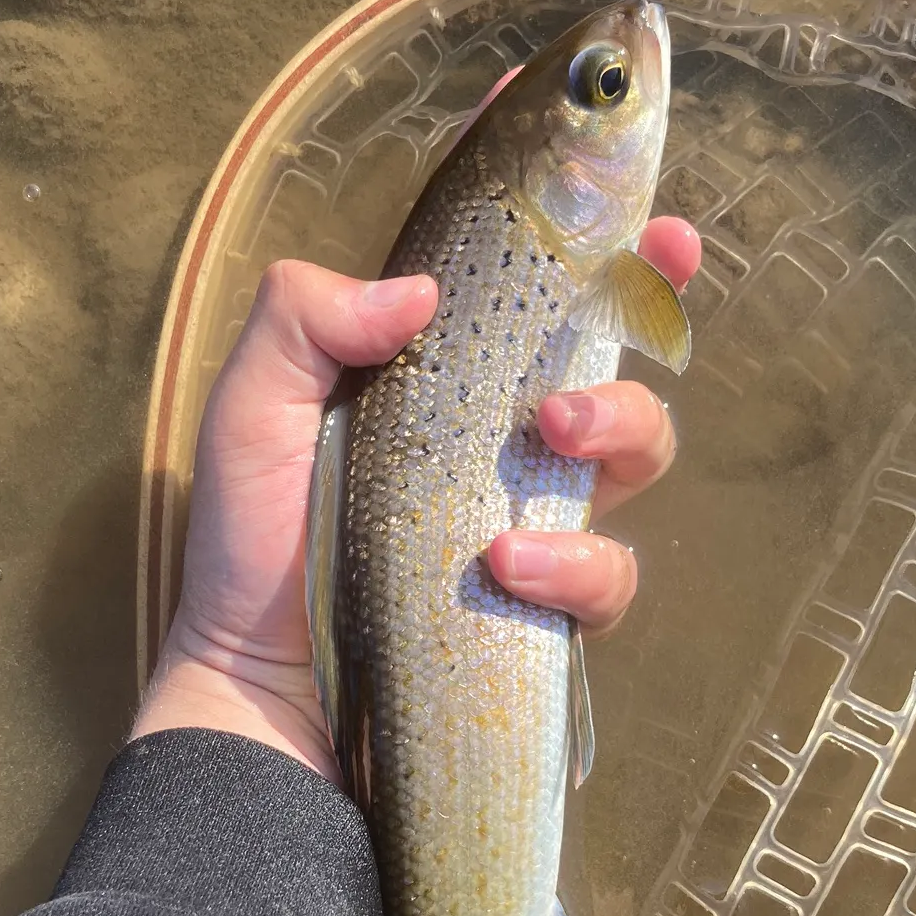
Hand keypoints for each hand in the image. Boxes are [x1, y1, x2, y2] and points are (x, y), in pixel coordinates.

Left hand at [131, 231, 700, 783]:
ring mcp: (539, 522)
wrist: (255, 679)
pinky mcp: (550, 606)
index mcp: (451, 381)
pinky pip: (610, 577)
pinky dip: (576, 566)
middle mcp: (507, 444)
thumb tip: (416, 292)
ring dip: (617, 438)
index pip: (544, 309)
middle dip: (626, 368)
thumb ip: (303, 321)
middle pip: (620, 378)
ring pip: (639, 462)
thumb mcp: (253, 409)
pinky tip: (508, 569)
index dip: (618, 266)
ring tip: (550, 452)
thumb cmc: (253, 538)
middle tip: (562, 404)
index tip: (662, 235)